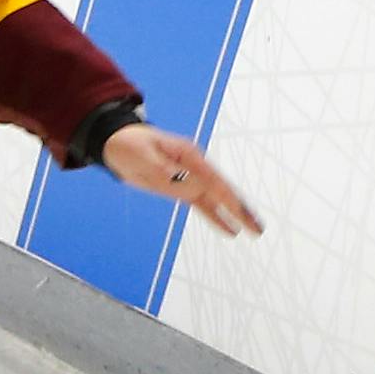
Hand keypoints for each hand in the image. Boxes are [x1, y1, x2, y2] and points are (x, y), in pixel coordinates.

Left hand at [102, 123, 264, 236]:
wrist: (116, 142)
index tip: (241, 214)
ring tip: (254, 230)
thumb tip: (188, 185)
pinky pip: (203, 204)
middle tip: (258, 227)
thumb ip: (164, 171)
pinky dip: (217, 217)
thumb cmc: (129, 145)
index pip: (213, 181)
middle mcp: (194, 167)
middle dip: (241, 209)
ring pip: (217, 199)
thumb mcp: (143, 156)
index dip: (228, 198)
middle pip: (222, 190)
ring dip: (235, 214)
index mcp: (188, 155)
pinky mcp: (180, 188)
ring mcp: (189, 177)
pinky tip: (230, 230)